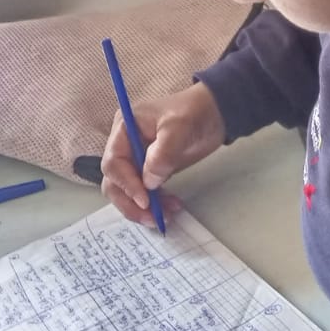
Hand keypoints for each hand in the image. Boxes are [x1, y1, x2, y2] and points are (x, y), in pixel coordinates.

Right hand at [100, 81, 225, 226]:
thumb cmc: (194, 112)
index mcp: (124, 129)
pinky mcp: (151, 170)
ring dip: (143, 208)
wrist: (215, 113)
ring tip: (166, 215)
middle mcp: (125, 145)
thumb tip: (149, 182)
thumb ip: (162, 154)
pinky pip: (145, 192)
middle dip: (130, 202)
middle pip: (115, 182)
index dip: (126, 184)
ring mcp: (137, 159)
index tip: (145, 200)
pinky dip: (156, 203)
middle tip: (151, 218)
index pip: (114, 163)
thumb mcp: (178, 128)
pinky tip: (172, 207)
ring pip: (128, 192)